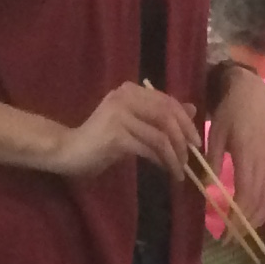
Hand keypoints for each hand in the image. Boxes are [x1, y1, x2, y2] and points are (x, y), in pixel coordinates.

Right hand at [43, 83, 204, 185]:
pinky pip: (149, 148)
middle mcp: (125, 97)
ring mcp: (120, 115)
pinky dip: (163, 161)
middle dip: (184, 138)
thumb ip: (159, 115)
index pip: (167, 101)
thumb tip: (192, 109)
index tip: (195, 141)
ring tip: (179, 171)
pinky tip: (167, 172)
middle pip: (167, 115)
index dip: (186, 121)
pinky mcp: (117, 135)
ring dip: (174, 155)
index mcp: (131, 91)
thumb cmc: (101, 139)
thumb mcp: (134, 124)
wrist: (69, 150)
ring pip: (160, 134)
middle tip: (191, 158)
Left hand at [206, 63, 264, 233]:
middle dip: (245, 226)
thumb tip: (205, 187)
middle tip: (228, 241)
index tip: (224, 233)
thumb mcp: (215, 133)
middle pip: (259, 203)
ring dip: (255, 220)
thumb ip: (211, 160)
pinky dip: (263, 208)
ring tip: (240, 233)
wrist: (253, 95)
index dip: (236, 218)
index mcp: (247, 156)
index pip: (245, 195)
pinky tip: (251, 216)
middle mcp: (263, 164)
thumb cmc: (230, 112)